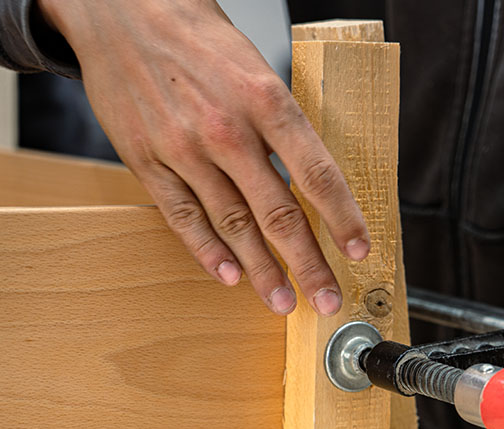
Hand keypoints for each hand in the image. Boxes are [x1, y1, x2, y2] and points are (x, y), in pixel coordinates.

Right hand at [38, 0, 369, 315]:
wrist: (121, 12)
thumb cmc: (200, 40)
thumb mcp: (257, 69)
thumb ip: (283, 125)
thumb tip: (315, 179)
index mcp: (266, 100)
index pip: (317, 174)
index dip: (342, 219)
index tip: (359, 250)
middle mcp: (227, 130)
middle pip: (278, 213)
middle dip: (308, 264)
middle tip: (328, 299)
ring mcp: (184, 150)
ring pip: (232, 225)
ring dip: (262, 272)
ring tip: (283, 302)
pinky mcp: (147, 162)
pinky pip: (183, 217)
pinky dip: (208, 252)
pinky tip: (229, 277)